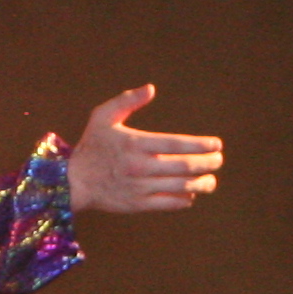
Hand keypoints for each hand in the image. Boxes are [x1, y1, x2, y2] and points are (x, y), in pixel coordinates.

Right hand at [72, 86, 222, 213]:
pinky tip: (191, 193)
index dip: (200, 145)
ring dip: (201, 183)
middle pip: (184, 166)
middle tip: (218, 160)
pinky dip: (184, 199)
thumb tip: (151, 89)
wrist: (73, 182)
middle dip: (207, 163)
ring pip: (180, 186)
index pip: (176, 144)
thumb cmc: (92, 146)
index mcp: (134, 143)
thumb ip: (126, 101)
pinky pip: (168, 203)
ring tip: (211, 179)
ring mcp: (140, 187)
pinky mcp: (137, 204)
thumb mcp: (102, 117)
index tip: (216, 144)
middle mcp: (139, 166)